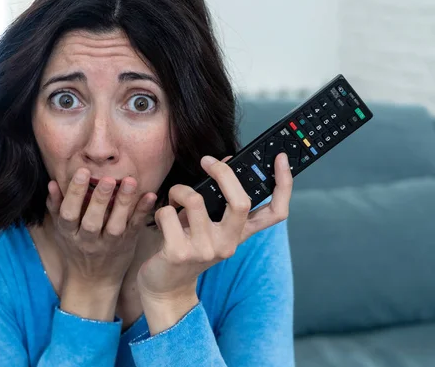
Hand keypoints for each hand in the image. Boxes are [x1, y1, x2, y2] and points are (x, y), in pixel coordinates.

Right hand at [46, 168, 156, 288]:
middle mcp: (88, 241)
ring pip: (115, 226)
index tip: (82, 171)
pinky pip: (134, 228)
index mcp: (70, 234)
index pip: (69, 213)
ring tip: (130, 182)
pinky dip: (142, 212)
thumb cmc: (75, 249)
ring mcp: (109, 244)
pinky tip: (150, 195)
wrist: (93, 281)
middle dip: (99, 200)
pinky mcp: (127, 244)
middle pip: (92, 221)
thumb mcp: (61, 230)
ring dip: (123, 203)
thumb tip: (52, 183)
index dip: (74, 194)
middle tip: (108, 179)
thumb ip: (56, 206)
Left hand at [137, 152, 292, 301]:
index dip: (283, 184)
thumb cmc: (185, 248)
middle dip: (223, 173)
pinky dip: (161, 210)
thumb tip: (226, 160)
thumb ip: (218, 198)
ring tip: (174, 198)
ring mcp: (205, 250)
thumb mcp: (207, 224)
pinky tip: (161, 221)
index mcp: (239, 234)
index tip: (281, 158)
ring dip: (179, 190)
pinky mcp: (179, 253)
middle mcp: (228, 243)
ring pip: (195, 200)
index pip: (276, 212)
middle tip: (207, 161)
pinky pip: (168, 213)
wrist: (165, 286)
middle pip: (241, 202)